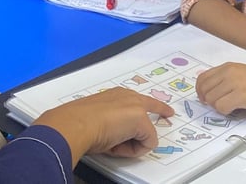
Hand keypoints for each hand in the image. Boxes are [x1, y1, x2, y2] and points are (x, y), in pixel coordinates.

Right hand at [33, 87, 174, 166]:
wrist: (77, 123)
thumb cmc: (79, 121)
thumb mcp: (97, 119)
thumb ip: (110, 122)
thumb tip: (112, 136)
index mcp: (115, 94)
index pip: (137, 99)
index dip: (153, 106)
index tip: (164, 109)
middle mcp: (128, 96)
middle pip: (153, 106)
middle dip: (158, 115)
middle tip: (168, 114)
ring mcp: (137, 107)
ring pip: (146, 132)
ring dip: (133, 143)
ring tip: (111, 144)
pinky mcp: (142, 120)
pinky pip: (147, 144)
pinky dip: (134, 150)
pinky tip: (117, 146)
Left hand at [195, 63, 245, 116]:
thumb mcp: (244, 77)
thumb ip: (227, 81)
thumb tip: (208, 93)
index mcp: (229, 66)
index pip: (202, 77)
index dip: (200, 91)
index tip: (205, 100)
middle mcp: (230, 71)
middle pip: (204, 89)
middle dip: (208, 101)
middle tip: (220, 107)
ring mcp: (235, 82)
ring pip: (211, 99)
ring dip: (218, 107)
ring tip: (232, 108)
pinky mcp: (242, 95)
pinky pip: (222, 107)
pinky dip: (226, 112)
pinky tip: (237, 110)